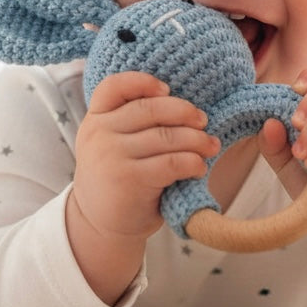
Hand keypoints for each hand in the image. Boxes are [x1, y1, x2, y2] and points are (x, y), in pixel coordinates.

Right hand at [71, 71, 219, 242]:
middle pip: (151, 108)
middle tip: (203, 120)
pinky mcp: (129, 179)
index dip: (143, 82)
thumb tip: (184, 105)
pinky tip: (199, 167)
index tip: (167, 89)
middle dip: (184, 112)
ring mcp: (112, 155)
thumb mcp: (111, 143)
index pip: (114, 86)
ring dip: (197, 139)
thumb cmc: (116, 177)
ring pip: (166, 136)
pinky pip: (172, 162)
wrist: (98, 224)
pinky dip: (193, 162)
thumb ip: (130, 121)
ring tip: (211, 146)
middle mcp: (100, 133)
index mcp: (96, 118)